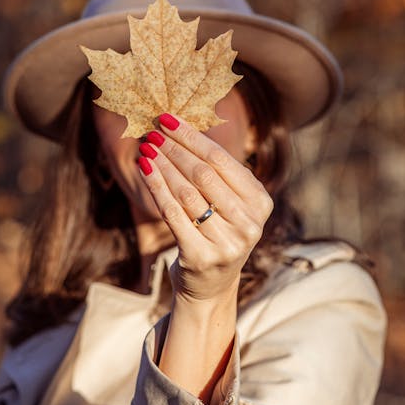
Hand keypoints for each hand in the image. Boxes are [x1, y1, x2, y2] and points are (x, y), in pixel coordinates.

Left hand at [138, 113, 273, 303]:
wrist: (211, 286)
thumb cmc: (217, 231)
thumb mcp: (230, 203)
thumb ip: (217, 172)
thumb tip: (180, 127)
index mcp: (260, 202)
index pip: (221, 159)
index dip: (192, 137)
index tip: (168, 119)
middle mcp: (249, 223)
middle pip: (203, 174)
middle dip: (175, 148)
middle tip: (153, 131)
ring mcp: (227, 243)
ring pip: (185, 192)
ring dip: (162, 165)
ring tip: (146, 147)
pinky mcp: (201, 257)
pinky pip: (171, 213)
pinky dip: (155, 186)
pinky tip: (144, 168)